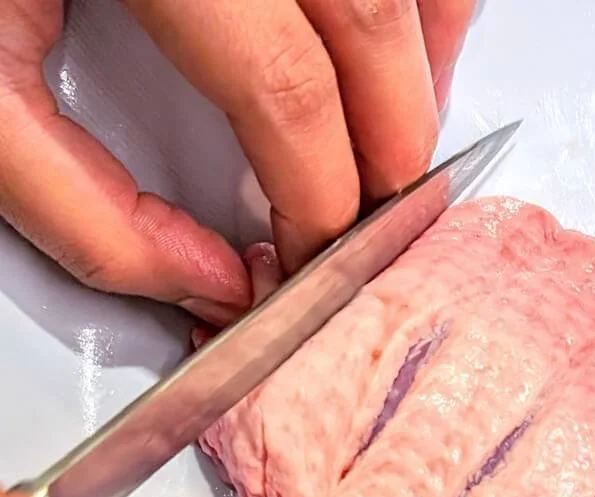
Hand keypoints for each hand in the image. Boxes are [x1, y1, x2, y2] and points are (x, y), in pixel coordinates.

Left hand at [0, 0, 473, 325]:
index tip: (311, 251)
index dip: (318, 192)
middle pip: (370, 22)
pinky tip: (398, 53)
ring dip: (427, 71)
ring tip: (397, 142)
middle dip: (393, 146)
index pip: (285, 84)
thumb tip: (203, 282)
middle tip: (376, 220)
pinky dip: (426, 5)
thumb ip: (77, 205)